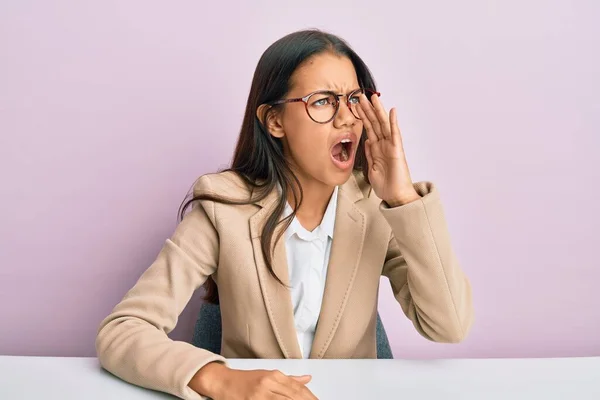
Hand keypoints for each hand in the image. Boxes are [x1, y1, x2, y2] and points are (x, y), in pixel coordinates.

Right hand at [190, 362, 317, 399]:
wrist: (222, 382)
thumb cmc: (244, 380)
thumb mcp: (267, 375)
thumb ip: (289, 380)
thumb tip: (307, 379)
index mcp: (273, 376)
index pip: (298, 389)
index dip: (310, 397)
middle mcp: (268, 384)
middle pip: (293, 396)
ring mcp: (259, 395)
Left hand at [356, 93, 420, 206]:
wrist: (395, 196)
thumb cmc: (386, 185)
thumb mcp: (371, 168)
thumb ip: (369, 154)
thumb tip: (366, 141)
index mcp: (377, 148)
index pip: (368, 128)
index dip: (362, 117)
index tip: (355, 106)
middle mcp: (384, 145)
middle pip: (374, 123)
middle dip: (367, 109)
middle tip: (360, 96)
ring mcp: (391, 146)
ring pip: (383, 124)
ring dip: (378, 111)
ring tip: (373, 98)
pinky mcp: (397, 151)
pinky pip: (395, 134)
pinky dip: (393, 122)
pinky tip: (392, 111)